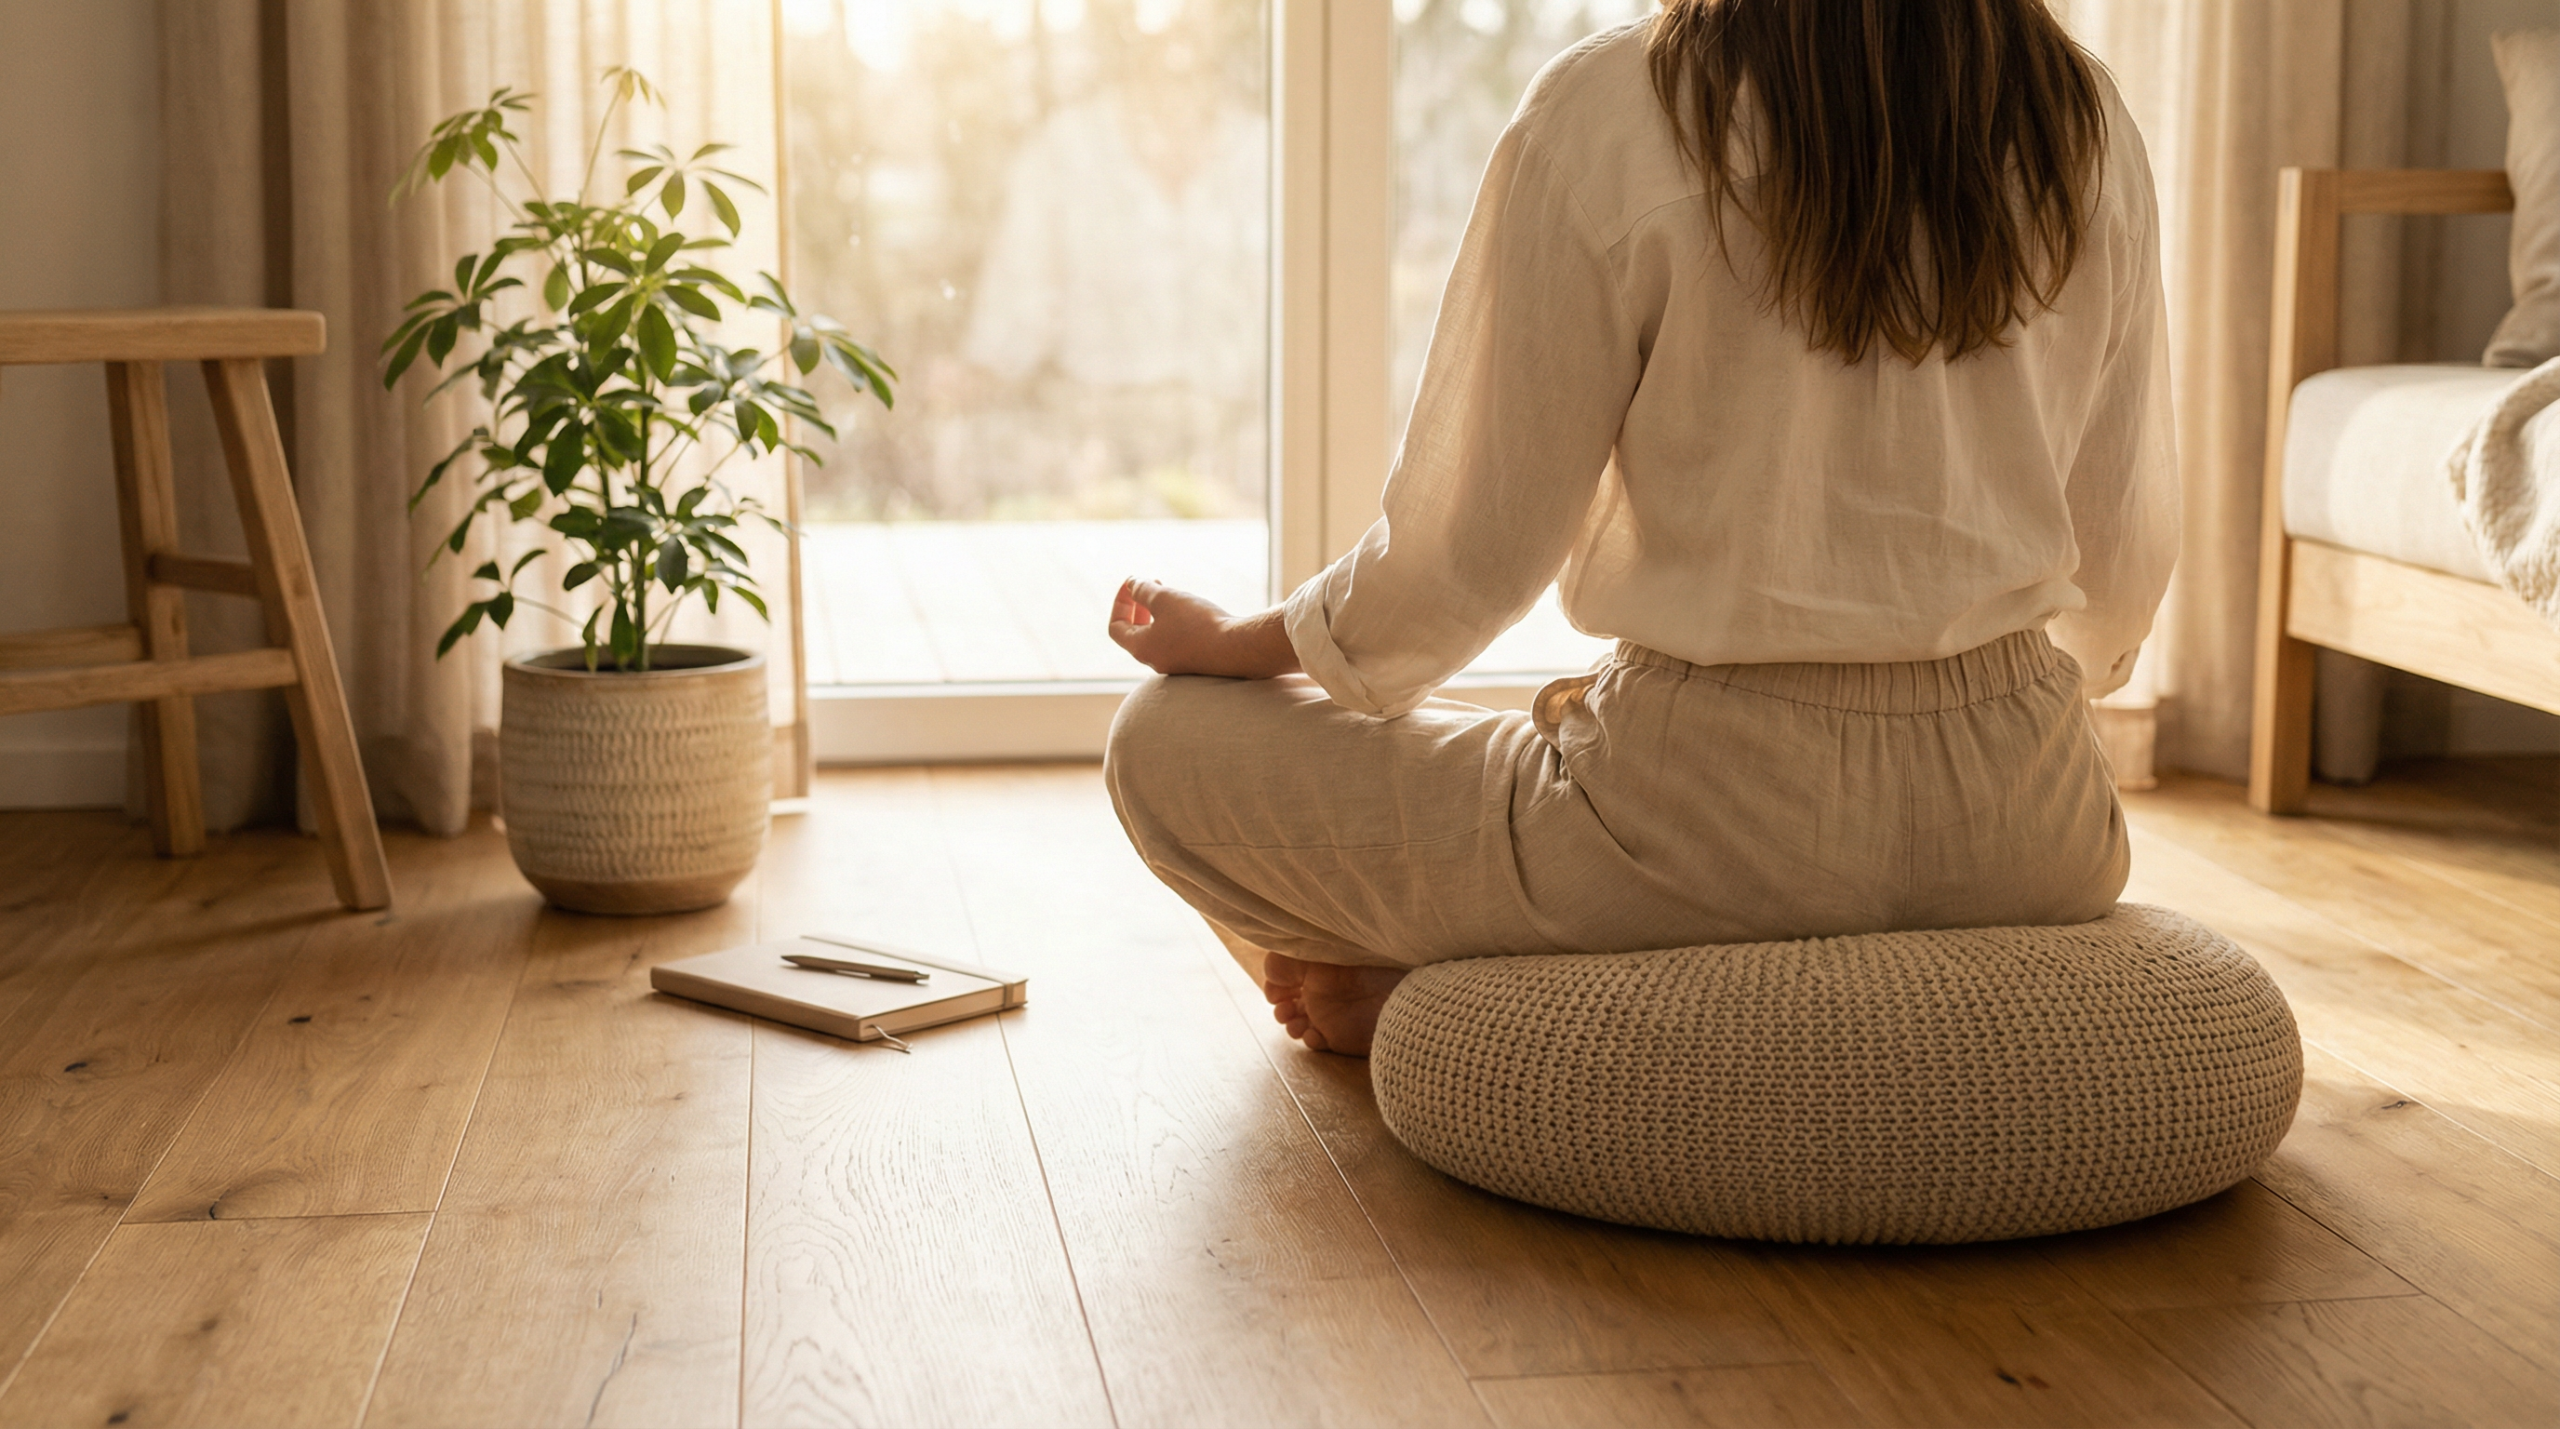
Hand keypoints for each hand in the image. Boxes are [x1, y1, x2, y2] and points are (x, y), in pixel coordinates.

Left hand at [1108, 578, 1301, 678]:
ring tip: (1173, 594)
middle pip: (1135, 633)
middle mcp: (1156, 661)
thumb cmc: (1198, 624)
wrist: (1238, 649)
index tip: (1133, 584)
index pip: (1116, 627)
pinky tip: (1193, 610)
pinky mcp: (1196, 662)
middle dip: (1139, 606)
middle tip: (1151, 585)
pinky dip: (1176, 623)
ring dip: (1159, 613)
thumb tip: (1131, 584)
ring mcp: (1177, 664)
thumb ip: (1143, 590)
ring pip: (1158, 636)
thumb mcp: (1165, 599)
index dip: (1120, 602)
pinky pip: (1177, 642)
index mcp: (1142, 648)